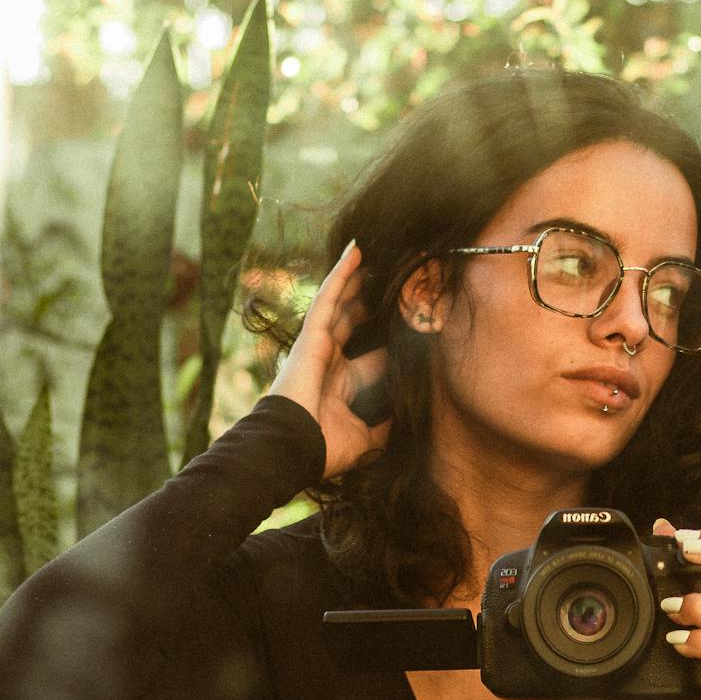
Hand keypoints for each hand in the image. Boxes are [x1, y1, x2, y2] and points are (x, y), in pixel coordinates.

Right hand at [268, 240, 391, 478]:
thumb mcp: (366, 439)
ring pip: (339, 303)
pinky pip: (328, 298)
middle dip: (367, 300)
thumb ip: (384, 428)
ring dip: (354, 278)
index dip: (386, 340)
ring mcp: (318, 345)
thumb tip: (407, 422)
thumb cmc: (324, 447)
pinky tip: (355, 252)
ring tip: (370, 254)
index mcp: (341, 383)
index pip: (370, 355)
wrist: (293, 448)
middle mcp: (329, 360)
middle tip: (386, 278)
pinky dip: (341, 274)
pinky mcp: (311, 335)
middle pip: (352, 321)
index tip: (406, 326)